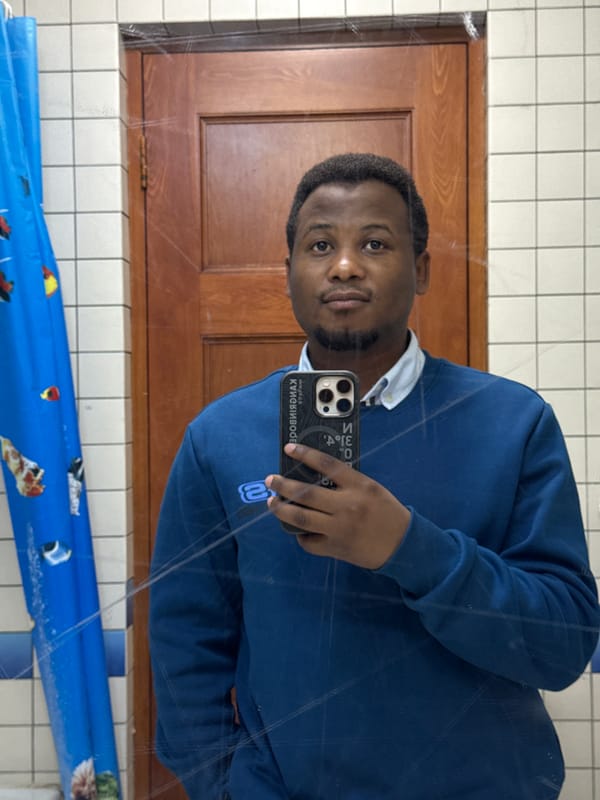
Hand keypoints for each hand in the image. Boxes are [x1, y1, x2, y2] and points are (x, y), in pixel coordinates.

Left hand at [265, 443, 410, 569]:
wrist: (402, 545)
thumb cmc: (387, 512)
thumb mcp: (371, 489)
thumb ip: (347, 482)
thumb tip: (315, 475)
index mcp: (359, 486)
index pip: (328, 465)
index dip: (306, 455)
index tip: (289, 449)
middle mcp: (347, 505)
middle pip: (307, 493)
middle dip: (283, 485)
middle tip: (270, 480)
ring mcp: (339, 528)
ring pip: (302, 518)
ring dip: (282, 510)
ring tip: (272, 503)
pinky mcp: (335, 548)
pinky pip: (309, 541)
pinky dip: (300, 535)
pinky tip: (296, 529)